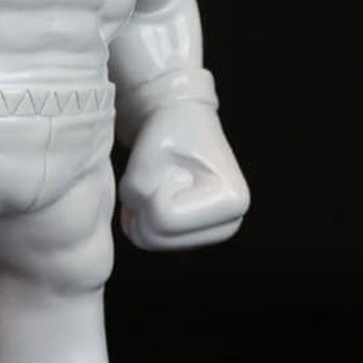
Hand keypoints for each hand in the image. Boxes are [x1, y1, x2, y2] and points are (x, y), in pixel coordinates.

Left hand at [119, 102, 248, 250]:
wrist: (180, 121)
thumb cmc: (173, 128)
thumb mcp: (152, 149)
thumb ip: (137, 186)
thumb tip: (130, 225)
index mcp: (232, 202)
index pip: (165, 219)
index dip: (149, 190)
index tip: (164, 165)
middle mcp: (228, 224)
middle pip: (158, 237)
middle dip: (141, 204)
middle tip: (152, 173)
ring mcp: (210, 232)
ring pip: (151, 241)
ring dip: (139, 209)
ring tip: (151, 179)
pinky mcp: (193, 234)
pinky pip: (150, 239)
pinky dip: (139, 217)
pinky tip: (145, 192)